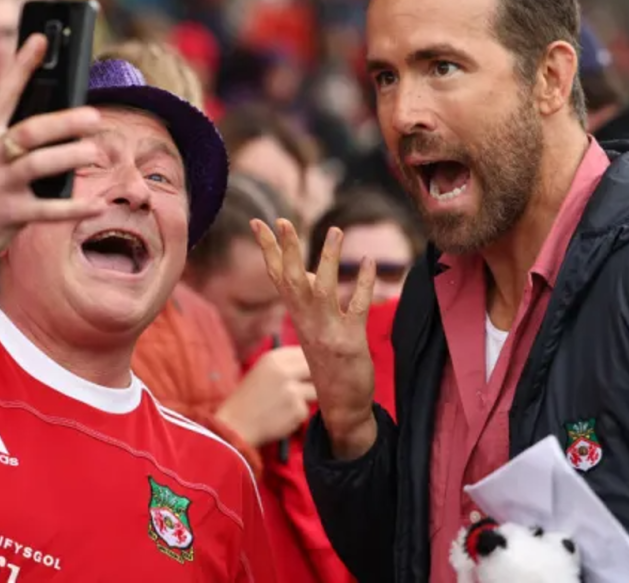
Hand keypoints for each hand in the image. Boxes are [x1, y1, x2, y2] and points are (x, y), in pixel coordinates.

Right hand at [0, 35, 105, 281]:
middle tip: (93, 115)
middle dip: (64, 121)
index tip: (43, 39)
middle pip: (30, 130)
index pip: (2, 92)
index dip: (22, 65)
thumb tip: (47, 115)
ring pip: (40, 165)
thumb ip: (2, 135)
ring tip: (95, 152)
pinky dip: (75, 208)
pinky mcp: (9, 215)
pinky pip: (49, 210)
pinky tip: (98, 204)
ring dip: (71, 157)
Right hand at [215, 346, 315, 447]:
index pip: (305, 352)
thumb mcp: (263, 372)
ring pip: (316, 390)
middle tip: (308, 388)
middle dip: (316, 378)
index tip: (312, 370)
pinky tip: (281, 417)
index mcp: (273, 358)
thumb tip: (315, 365)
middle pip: (314, 369)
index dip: (311, 361)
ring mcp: (291, 390)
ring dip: (307, 398)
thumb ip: (287, 365)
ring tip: (287, 405)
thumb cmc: (249, 399)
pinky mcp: (297, 410)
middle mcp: (283, 371)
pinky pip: (306, 410)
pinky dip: (297, 416)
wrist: (235, 426)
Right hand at [253, 219, 377, 459]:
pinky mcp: (349, 342)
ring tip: (335, 230)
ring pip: (321, 290)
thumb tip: (303, 270)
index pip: (277, 277)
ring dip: (327, 260)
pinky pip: (356, 308)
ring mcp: (327, 331)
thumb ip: (307, 300)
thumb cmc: (328, 363)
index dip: (267, 249)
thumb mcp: (312, 329)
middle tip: (283, 221)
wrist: (341, 408)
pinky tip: (369, 263)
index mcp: (297, 316)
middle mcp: (307, 322)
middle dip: (285, 250)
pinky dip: (362, 284)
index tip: (259, 222)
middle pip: (291, 280)